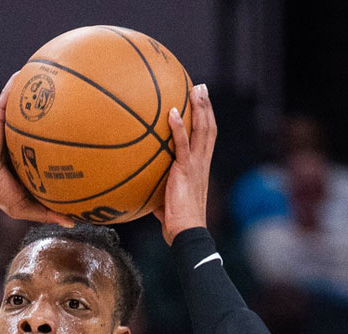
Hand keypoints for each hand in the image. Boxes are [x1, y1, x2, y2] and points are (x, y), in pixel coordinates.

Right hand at [0, 73, 72, 224]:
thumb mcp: (25, 205)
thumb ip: (48, 212)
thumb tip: (75, 222)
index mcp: (29, 155)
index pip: (50, 143)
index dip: (66, 135)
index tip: (87, 128)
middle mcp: (21, 137)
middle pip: (43, 120)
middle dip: (58, 108)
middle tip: (79, 97)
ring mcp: (9, 126)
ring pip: (26, 105)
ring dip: (37, 91)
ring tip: (56, 74)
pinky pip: (7, 96)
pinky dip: (15, 83)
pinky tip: (27, 70)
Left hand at [152, 83, 214, 243]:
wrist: (186, 232)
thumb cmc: (175, 222)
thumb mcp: (165, 199)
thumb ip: (156, 188)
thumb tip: (138, 187)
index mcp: (200, 168)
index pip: (206, 138)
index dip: (205, 120)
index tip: (201, 103)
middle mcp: (202, 163)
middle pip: (209, 128)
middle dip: (206, 106)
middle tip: (201, 87)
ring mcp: (196, 165)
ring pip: (203, 130)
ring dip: (200, 107)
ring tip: (196, 88)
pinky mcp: (186, 170)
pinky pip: (182, 144)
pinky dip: (178, 127)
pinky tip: (172, 112)